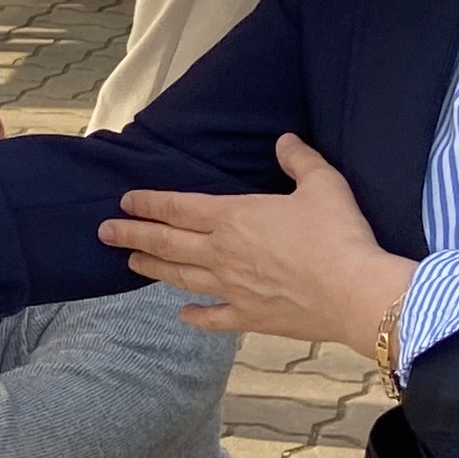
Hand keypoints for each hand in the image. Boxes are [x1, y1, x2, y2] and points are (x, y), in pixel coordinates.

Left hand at [97, 133, 415, 349]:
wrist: (354, 292)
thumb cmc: (339, 234)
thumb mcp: (323, 184)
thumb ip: (299, 160)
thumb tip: (285, 140)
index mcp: (233, 217)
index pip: (178, 207)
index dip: (149, 203)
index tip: (124, 202)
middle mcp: (222, 253)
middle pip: (167, 243)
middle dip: (132, 235)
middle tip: (104, 233)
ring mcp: (232, 288)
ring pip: (181, 277)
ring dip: (153, 269)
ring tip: (130, 264)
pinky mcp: (249, 317)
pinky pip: (213, 317)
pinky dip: (195, 316)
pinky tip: (182, 313)